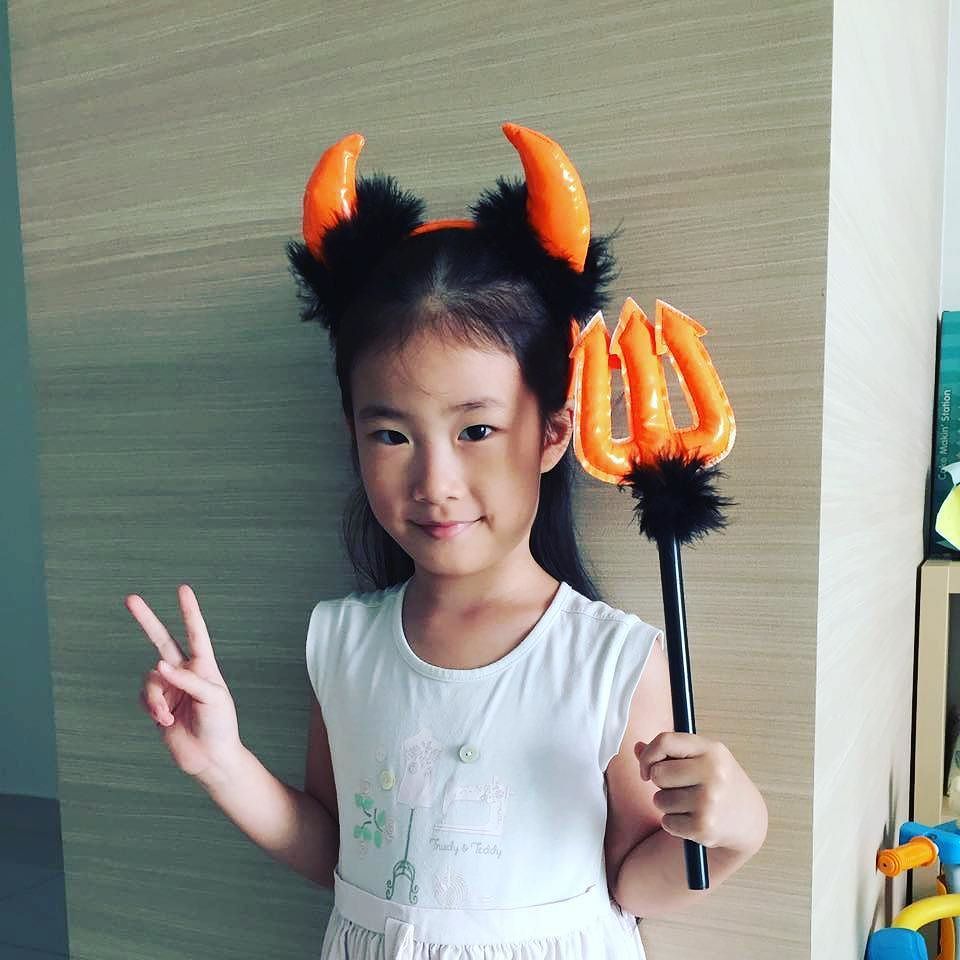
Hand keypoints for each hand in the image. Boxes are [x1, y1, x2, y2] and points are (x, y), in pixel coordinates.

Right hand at [128, 584, 244, 782]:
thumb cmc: (220, 724)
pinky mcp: (157, 704)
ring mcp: (169, 687)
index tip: (183, 589)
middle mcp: (185, 671)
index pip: (196, 633)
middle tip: (130, 599)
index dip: (189, 611)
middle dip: (146, 620)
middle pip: (162, 640)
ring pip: (150, 679)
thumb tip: (159, 666)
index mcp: (205, 665)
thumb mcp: (212, 698)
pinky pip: (145, 697)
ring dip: (156, 699)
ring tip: (168, 716)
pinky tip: (165, 721)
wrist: (209, 757)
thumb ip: (187, 679)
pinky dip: (153, 709)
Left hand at [635, 731, 766, 853]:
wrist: (748, 818)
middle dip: (660, 783)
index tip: (647, 768)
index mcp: (711, 750)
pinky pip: (667, 822)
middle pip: (658, 773)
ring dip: (666, 804)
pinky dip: (673, 823)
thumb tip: (637, 748)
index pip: (665, 741)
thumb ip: (669, 751)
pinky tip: (691, 819)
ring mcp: (709, 801)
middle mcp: (713, 773)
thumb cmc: (717, 781)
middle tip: (677, 787)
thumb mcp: (701, 758)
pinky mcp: (704, 827)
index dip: (648, 754)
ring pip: (660, 800)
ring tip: (688, 803)